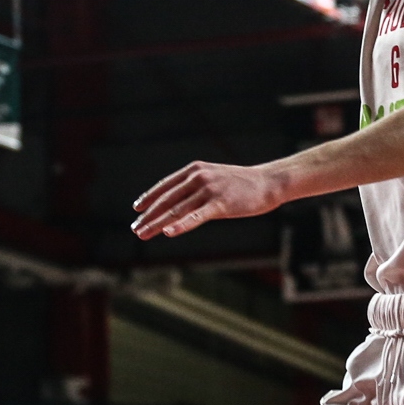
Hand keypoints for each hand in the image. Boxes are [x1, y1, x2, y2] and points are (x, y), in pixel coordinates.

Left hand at [132, 161, 284, 238]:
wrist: (268, 183)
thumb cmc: (241, 184)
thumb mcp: (215, 179)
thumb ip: (196, 187)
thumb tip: (180, 203)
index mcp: (194, 170)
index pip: (165, 186)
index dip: (149, 198)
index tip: (137, 209)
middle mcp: (198, 177)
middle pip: (167, 200)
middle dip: (149, 216)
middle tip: (135, 229)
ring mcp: (209, 190)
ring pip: (176, 210)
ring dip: (157, 224)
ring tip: (143, 234)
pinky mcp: (220, 204)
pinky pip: (196, 217)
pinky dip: (180, 225)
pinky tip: (168, 233)